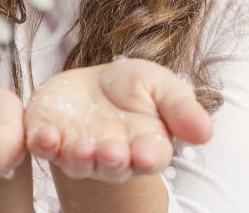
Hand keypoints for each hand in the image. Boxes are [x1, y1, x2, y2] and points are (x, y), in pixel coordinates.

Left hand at [24, 57, 211, 182]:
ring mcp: (77, 149)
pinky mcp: (48, 135)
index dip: (147, 158)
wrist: (95, 84)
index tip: (146, 155)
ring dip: (79, 158)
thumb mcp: (163, 87)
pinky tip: (43, 136)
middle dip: (111, 160)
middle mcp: (111, 155)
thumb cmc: (135, 89)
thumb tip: (205, 132)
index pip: (149, 158)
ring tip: (81, 149)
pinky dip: (42, 143)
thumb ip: (181, 108)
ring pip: (78, 162)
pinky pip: (43, 145)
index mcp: (144, 146)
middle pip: (112, 165)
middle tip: (112, 152)